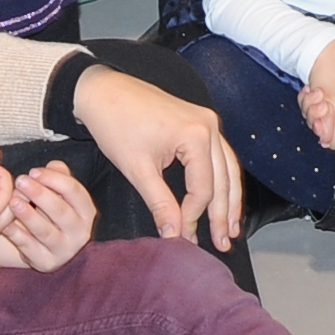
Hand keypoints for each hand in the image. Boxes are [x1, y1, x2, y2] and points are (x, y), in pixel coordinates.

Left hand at [0, 158, 96, 270]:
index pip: (74, 191)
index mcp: (86, 211)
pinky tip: (5, 223)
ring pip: (45, 231)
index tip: (33, 171)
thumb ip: (57, 176)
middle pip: (61, 211)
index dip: (54, 179)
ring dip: (28, 215)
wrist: (37, 242)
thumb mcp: (56, 191)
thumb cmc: (48, 210)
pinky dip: (17, 234)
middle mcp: (81, 232)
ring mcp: (65, 250)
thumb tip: (53, 166)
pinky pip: (30, 247)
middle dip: (40, 194)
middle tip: (20, 181)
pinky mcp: (47, 263)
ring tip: (13, 201)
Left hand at [75, 61, 247, 251]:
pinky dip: (222, 180)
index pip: (203, 188)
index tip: (184, 237)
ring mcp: (207, 121)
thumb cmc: (116, 123)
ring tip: (232, 228)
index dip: (194, 216)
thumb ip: (160, 203)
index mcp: (196, 135)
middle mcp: (209, 126)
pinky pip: (219, 156)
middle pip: (223, 180)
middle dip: (223, 215)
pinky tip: (222, 198)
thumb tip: (174, 234)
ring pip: (228, 168)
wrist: (103, 91)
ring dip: (229, 200)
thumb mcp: (137, 169)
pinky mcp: (200, 122)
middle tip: (223, 243)